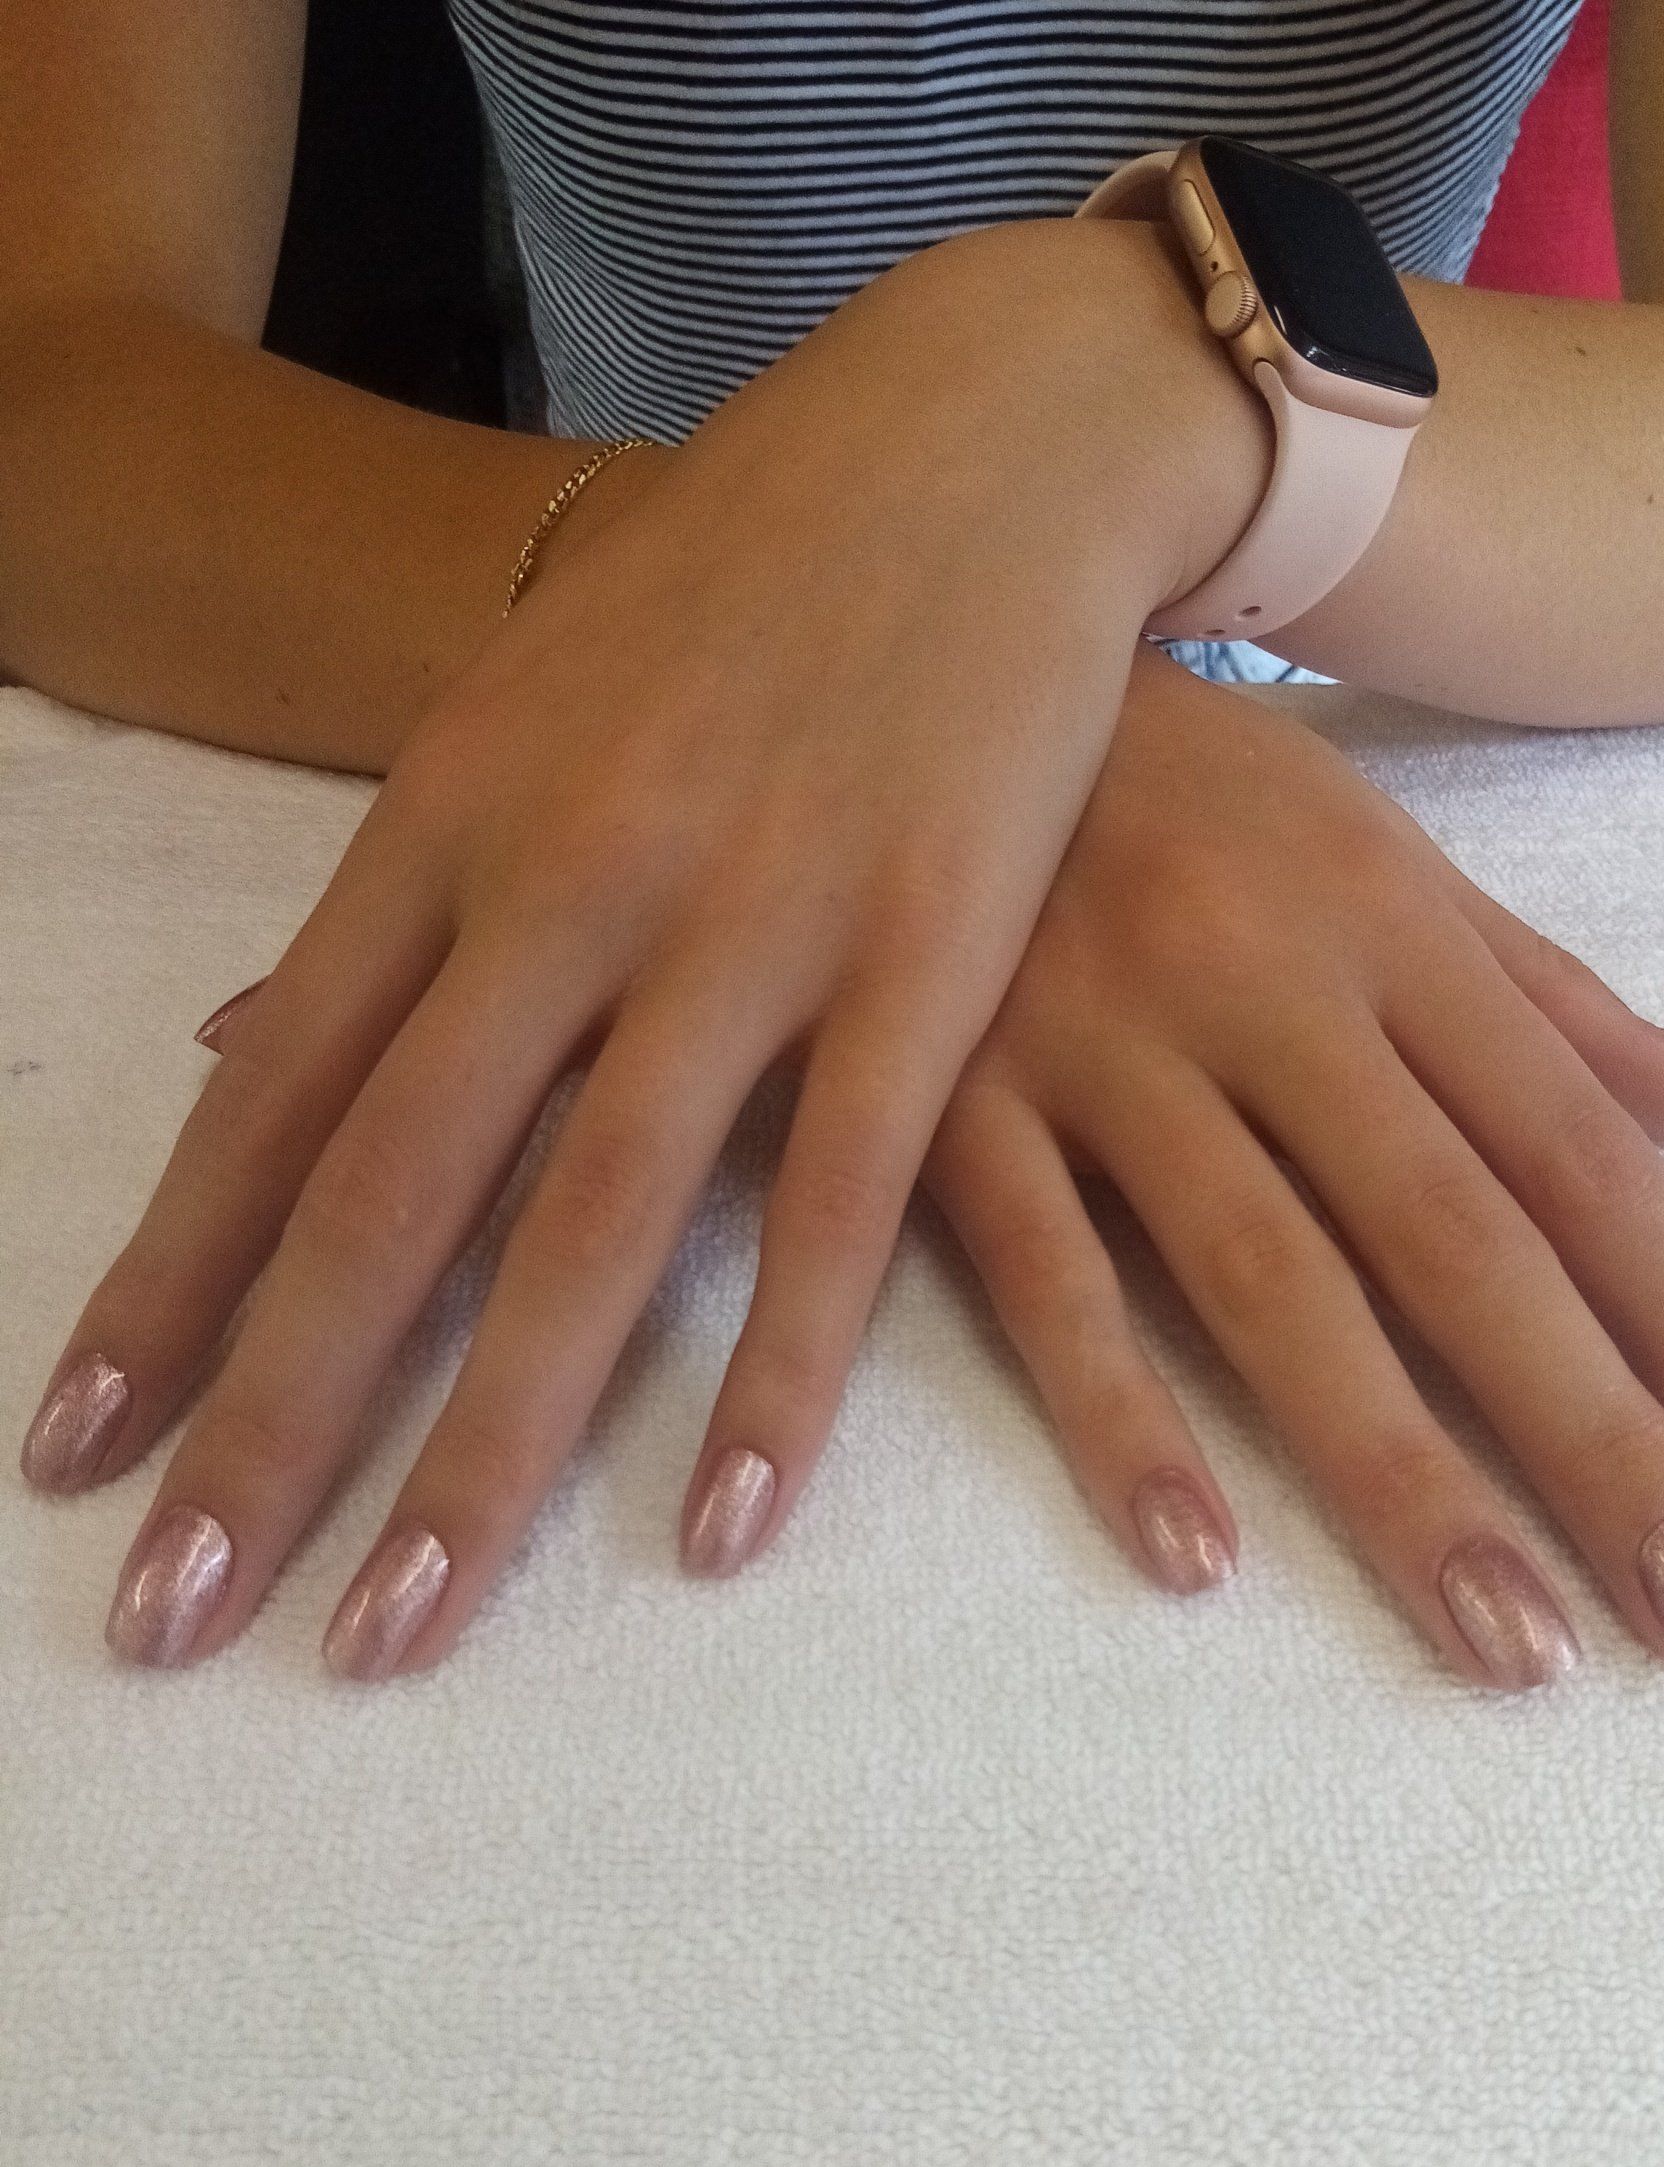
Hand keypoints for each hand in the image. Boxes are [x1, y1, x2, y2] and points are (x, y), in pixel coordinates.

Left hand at [17, 213, 1267, 1674]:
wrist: (974, 437)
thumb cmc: (733, 579)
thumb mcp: (525, 701)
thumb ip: (402, 889)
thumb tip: (248, 1027)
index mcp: (448, 821)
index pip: (270, 1101)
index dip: (163, 1291)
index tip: (70, 1457)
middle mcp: (566, 881)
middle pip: (391, 1194)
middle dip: (271, 1420)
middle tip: (174, 1618)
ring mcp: (750, 920)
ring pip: (593, 1225)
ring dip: (484, 1448)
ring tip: (393, 1633)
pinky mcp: (929, 956)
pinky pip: (844, 1199)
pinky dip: (782, 1369)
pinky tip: (716, 1527)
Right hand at [922, 644, 1663, 1685]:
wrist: (933, 646)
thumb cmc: (1180, 784)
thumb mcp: (1380, 854)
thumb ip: (1542, 995)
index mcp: (1397, 936)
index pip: (1582, 1166)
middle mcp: (1274, 997)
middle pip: (1462, 1247)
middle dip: (1599, 1444)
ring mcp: (1108, 1052)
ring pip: (1276, 1282)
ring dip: (1400, 1475)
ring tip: (1515, 1647)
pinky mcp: (953, 1103)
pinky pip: (1042, 1272)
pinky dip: (1116, 1410)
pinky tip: (1194, 1557)